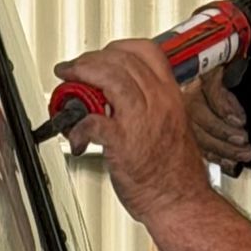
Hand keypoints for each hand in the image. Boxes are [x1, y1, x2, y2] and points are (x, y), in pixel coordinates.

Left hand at [51, 38, 206, 221]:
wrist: (182, 203)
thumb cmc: (177, 176)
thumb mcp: (172, 127)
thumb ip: (151, 109)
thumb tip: (124, 103)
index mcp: (170, 96)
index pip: (146, 51)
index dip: (117, 47)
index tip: (102, 55)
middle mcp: (158, 102)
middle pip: (121, 59)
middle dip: (91, 58)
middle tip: (75, 68)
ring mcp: (141, 121)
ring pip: (109, 77)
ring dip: (82, 75)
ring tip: (68, 83)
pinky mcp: (123, 143)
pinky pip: (93, 121)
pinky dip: (78, 124)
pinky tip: (75, 133)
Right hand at [184, 55, 250, 172]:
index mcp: (228, 70)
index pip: (209, 80)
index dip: (222, 103)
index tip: (242, 120)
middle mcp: (208, 88)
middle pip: (196, 108)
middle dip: (222, 130)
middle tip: (245, 138)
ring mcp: (201, 111)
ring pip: (195, 131)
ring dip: (222, 147)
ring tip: (246, 151)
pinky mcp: (200, 132)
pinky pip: (198, 147)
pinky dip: (218, 157)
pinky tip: (235, 158)